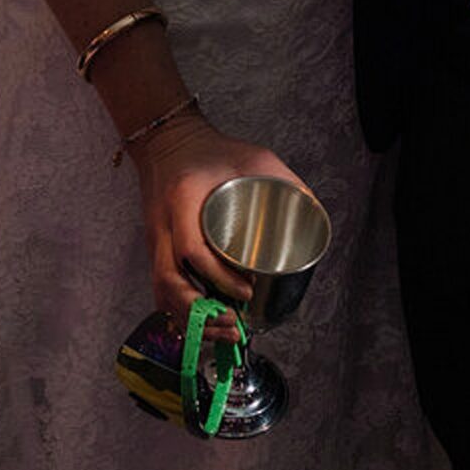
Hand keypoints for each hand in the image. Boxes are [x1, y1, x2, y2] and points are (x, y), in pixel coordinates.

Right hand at [131, 112, 313, 332]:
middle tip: (235, 321)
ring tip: (224, 329)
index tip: (246, 290)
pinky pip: (159, 289)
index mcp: (183, 199)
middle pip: (169, 282)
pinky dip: (179, 312)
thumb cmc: (212, 149)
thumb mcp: (252, 155)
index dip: (217, 277)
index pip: (190, 249)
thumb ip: (282, 178)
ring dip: (190, 319)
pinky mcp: (155, 250)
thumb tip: (314, 209)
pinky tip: (204, 324)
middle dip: (201, 312)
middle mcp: (162, 225)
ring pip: (161, 292)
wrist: (168, 141)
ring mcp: (155, 240)